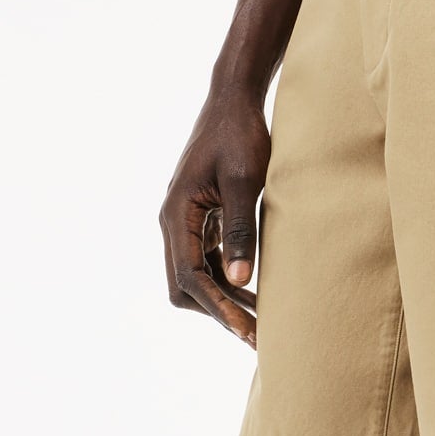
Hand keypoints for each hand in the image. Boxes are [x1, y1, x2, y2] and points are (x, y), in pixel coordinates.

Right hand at [159, 83, 268, 346]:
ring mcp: (184, 222)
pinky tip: (256, 293)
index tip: (247, 330)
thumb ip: (241, 230)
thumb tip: (239, 282)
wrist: (233, 101)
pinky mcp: (199, 220)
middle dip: (218, 312)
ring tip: (261, 323)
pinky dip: (227, 281)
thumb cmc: (241, 135)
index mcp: (177, 213)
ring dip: (224, 301)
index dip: (218, 308)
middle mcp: (172, 222)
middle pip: (185, 286)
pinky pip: (206, 262)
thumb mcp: (245, 182)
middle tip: (257, 335)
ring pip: (194, 278)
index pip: (190, 276)